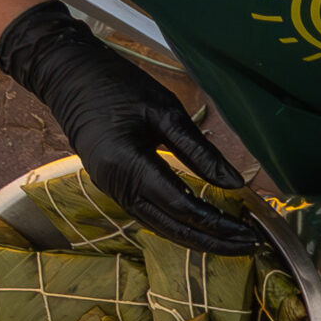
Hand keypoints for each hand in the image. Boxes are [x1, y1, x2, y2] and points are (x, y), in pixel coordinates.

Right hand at [0, 1, 259, 253]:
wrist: (68, 75)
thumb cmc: (117, 85)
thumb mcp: (165, 112)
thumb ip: (200, 151)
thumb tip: (236, 183)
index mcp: (128, 164)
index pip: (181, 205)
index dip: (217, 222)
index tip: (250, 229)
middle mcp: (116, 186)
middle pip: (172, 226)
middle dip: (214, 241)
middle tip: (252, 245)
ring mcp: (111, 190)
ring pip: (160, 227)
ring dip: (198, 239)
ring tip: (234, 243)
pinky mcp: (113, 188)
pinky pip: (150, 216)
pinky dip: (179, 226)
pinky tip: (205, 228)